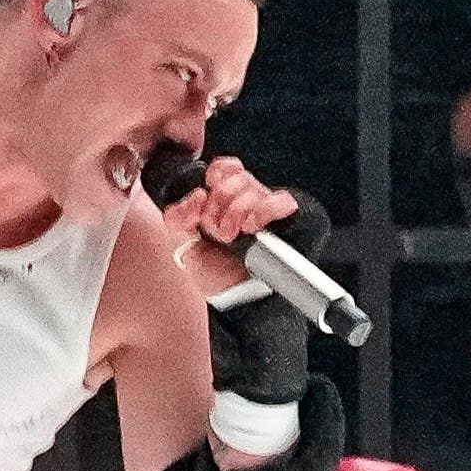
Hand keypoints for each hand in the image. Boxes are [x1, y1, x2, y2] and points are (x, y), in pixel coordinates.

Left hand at [150, 148, 302, 291]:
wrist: (238, 303)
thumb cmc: (216, 277)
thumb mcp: (182, 244)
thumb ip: (176, 216)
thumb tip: (194, 196)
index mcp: (227, 202)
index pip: (227, 168)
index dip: (215, 177)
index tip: (204, 199)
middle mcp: (251, 202)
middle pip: (237, 177)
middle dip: (219, 204)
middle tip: (216, 230)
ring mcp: (272, 211)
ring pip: (254, 187)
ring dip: (236, 213)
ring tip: (233, 238)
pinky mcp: (294, 220)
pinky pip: (282, 200)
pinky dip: (263, 211)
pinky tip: (253, 228)